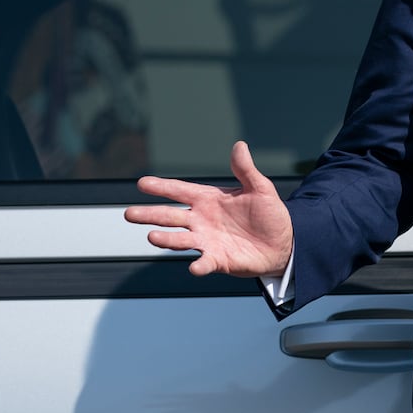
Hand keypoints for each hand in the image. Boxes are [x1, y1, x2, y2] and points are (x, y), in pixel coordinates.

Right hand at [124, 141, 294, 277]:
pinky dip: (199, 266)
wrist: (283, 242)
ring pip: (181, 239)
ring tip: (151, 236)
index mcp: (208, 200)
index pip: (180, 191)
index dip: (162, 187)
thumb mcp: (260, 188)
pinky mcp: (218, 260)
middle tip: (128, 214)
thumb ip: (245, 170)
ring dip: (166, 239)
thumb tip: (240, 146)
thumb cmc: (268, 213)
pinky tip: (194, 267)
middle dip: (150, 215)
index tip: (142, 184)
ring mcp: (207, 241)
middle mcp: (202, 220)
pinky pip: (205, 263)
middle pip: (170, 216)